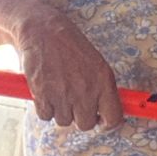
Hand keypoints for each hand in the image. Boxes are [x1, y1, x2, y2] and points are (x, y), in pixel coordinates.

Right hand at [15, 9, 122, 131]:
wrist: (43, 31)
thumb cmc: (70, 44)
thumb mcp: (96, 62)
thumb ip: (102, 88)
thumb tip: (107, 112)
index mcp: (103, 81)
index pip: (113, 119)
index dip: (107, 123)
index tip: (101, 119)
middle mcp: (85, 91)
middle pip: (86, 125)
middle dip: (80, 116)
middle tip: (75, 102)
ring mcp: (63, 95)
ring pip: (64, 121)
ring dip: (61, 110)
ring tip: (58, 89)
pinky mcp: (43, 96)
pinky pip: (46, 116)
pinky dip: (45, 107)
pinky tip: (46, 90)